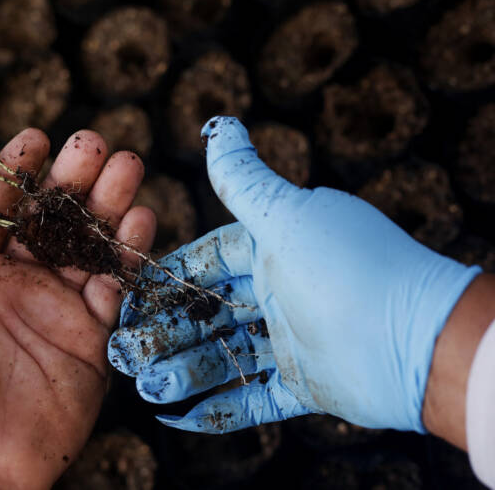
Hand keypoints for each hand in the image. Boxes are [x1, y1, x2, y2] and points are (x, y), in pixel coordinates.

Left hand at [0, 129, 154, 489]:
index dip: (14, 173)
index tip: (35, 136)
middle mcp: (16, 284)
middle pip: (49, 219)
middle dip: (72, 180)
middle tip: (93, 144)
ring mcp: (55, 309)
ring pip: (86, 245)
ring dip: (107, 206)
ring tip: (125, 164)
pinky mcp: (88, 338)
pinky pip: (112, 287)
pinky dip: (128, 254)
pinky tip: (139, 220)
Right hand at [108, 116, 480, 434]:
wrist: (419, 342)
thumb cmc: (348, 269)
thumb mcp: (286, 217)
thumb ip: (243, 178)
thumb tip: (218, 125)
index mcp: (273, 249)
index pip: (207, 261)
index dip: (168, 279)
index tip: (130, 296)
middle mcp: (280, 292)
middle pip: (208, 313)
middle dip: (165, 332)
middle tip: (123, 352)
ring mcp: (292, 341)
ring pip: (223, 358)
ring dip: (183, 373)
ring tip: (146, 386)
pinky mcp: (306, 385)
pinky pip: (253, 400)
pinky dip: (217, 410)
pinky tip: (176, 417)